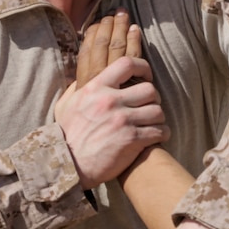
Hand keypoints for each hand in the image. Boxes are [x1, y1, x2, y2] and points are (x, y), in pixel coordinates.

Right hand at [55, 12, 167, 187]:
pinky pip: (160, 131)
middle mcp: (111, 101)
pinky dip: (162, 134)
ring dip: (158, 119)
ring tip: (153, 124)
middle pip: (150, 90)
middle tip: (149, 108)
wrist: (67, 165)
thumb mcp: (65, 105)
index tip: (146, 76)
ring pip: (158, 111)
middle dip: (153, 100)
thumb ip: (77, 88)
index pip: (126, 64)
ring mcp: (123, 120)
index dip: (143, 67)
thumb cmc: (66, 135)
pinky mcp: (132, 139)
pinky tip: (156, 137)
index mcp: (96, 88)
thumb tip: (85, 77)